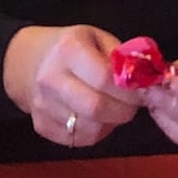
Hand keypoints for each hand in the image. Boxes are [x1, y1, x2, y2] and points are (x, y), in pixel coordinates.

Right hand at [2, 24, 139, 148]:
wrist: (30, 63)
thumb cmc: (73, 48)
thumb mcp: (98, 38)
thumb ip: (122, 57)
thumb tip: (147, 78)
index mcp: (68, 49)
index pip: (104, 77)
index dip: (130, 90)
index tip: (144, 91)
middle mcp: (51, 78)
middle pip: (96, 108)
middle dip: (124, 111)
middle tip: (135, 105)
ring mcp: (43, 105)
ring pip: (90, 128)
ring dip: (112, 122)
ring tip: (116, 108)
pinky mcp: (41, 126)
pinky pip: (79, 139)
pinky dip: (96, 132)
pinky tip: (98, 118)